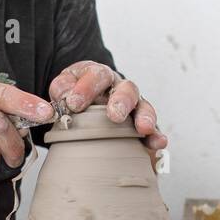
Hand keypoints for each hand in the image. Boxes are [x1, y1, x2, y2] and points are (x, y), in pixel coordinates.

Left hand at [48, 61, 167, 152]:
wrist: (82, 102)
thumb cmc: (73, 95)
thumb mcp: (63, 87)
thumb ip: (61, 88)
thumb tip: (64, 95)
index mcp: (99, 75)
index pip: (96, 75)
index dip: (86, 88)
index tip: (74, 103)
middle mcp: (119, 87)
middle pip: (126, 89)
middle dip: (122, 101)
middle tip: (114, 115)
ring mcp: (133, 105)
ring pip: (143, 107)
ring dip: (144, 117)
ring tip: (144, 129)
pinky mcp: (140, 124)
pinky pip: (151, 129)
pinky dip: (155, 136)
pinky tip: (158, 144)